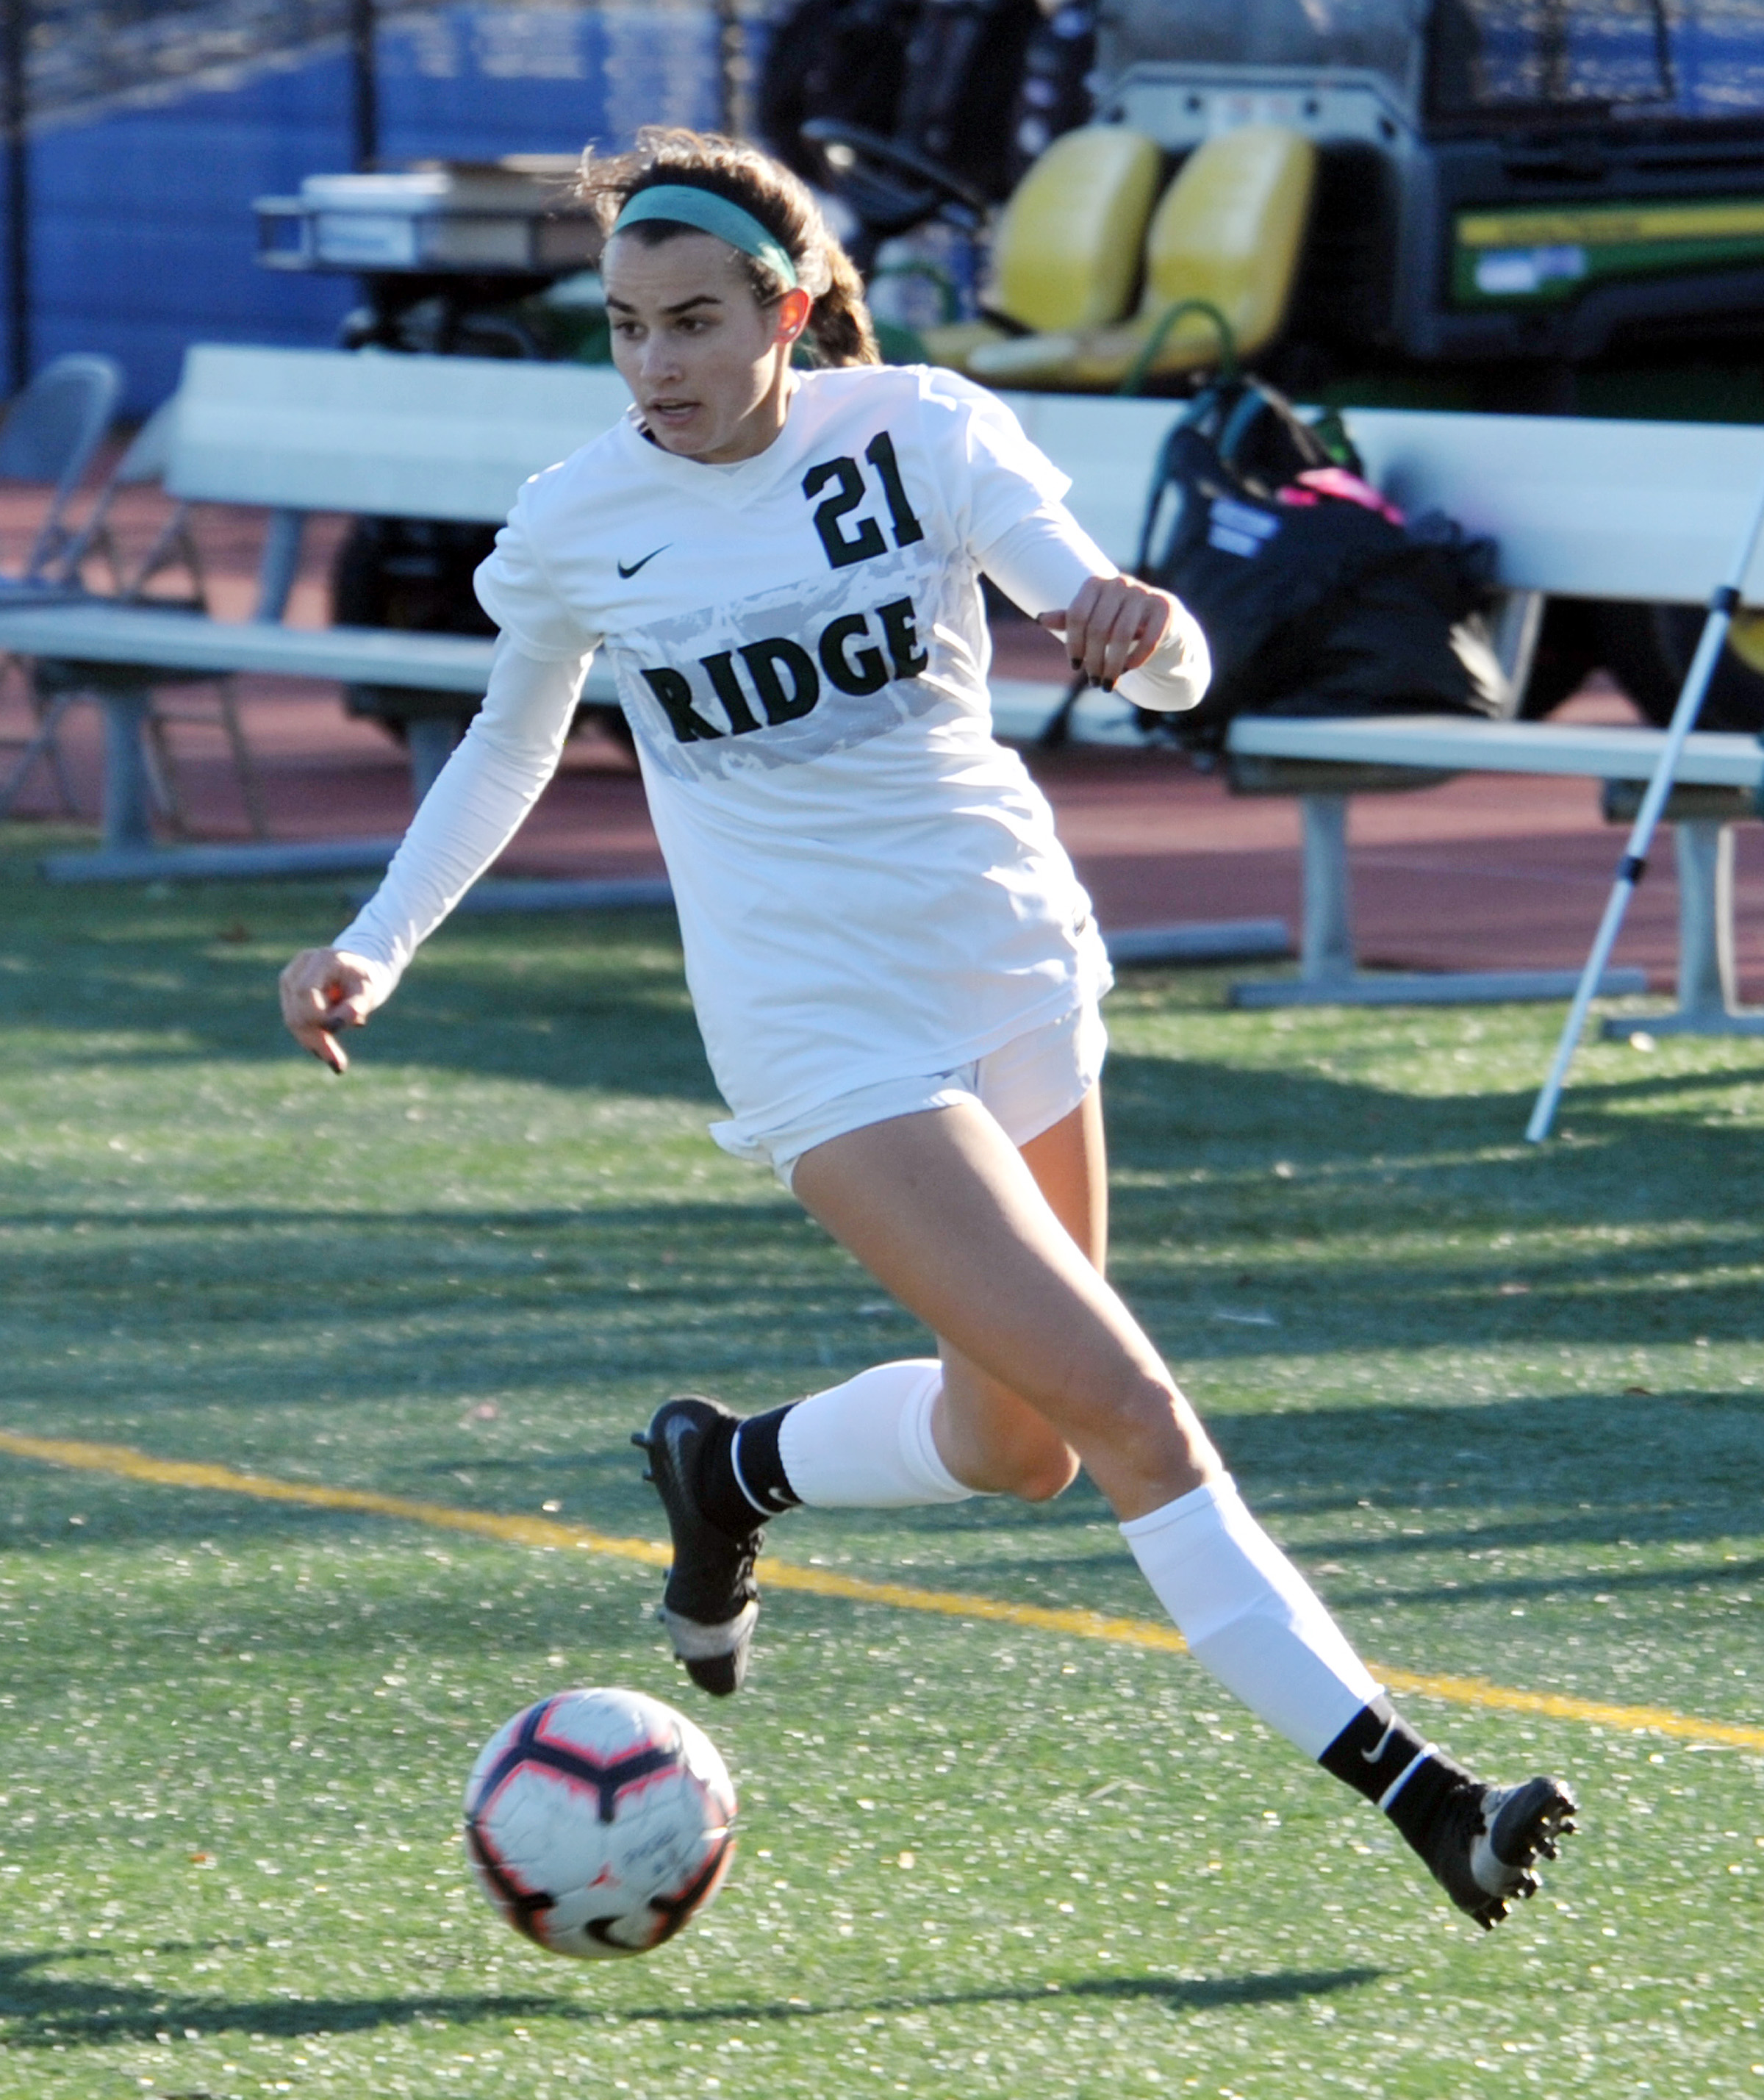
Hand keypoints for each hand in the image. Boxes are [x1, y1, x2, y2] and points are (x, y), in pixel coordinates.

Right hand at [278, 948, 391, 1073]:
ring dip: (313, 1043)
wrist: (353, 969)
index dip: (317, 1016)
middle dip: (317, 1040)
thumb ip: (356, 1005)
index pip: (305, 992)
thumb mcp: (368, 990)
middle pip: (297, 1010)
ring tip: (335, 1062)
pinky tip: (326, 1052)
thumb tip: (337, 1024)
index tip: (338, 1034)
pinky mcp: (287, 994)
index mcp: (320, 960)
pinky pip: (294, 1020)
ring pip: (292, 1019)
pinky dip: (310, 1038)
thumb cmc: (363, 979)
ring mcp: (288, 980)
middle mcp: (298, 968)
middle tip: (339, 1066)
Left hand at [1037, 575, 1176, 690]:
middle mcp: (1120, 583)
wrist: (1163, 624)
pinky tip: (1127, 670)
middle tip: (1093, 681)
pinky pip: (1147, 639)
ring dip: (1112, 665)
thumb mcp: (1093, 622)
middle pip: (1097, 628)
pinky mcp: (1165, 607)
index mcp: (1096, 584)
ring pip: (1121, 635)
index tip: (1074, 666)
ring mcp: (1144, 593)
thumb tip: (1040, 618)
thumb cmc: (1119, 624)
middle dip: (1093, 660)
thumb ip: (1070, 620)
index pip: (1077, 616)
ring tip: (1107, 684)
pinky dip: (1135, 659)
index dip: (1073, 644)